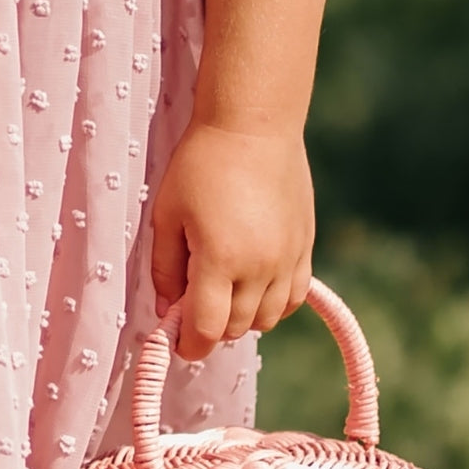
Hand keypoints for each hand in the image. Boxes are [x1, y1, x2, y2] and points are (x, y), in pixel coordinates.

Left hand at [150, 121, 314, 361]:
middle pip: (235, 330)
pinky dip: (273, 305)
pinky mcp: (305, 247)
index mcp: (220, 260)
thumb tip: (168, 312)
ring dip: (242, 318)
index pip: (206, 332)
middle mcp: (259, 266)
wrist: (254, 122)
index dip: (189, 345)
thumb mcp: (166, 217)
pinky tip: (255, 287)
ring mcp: (287, 258)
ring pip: (266, 320)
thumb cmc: (201, 164)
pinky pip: (293, 299)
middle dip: (211, 328)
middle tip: (195, 304)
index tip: (178, 340)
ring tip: (225, 292)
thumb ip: (164, 271)